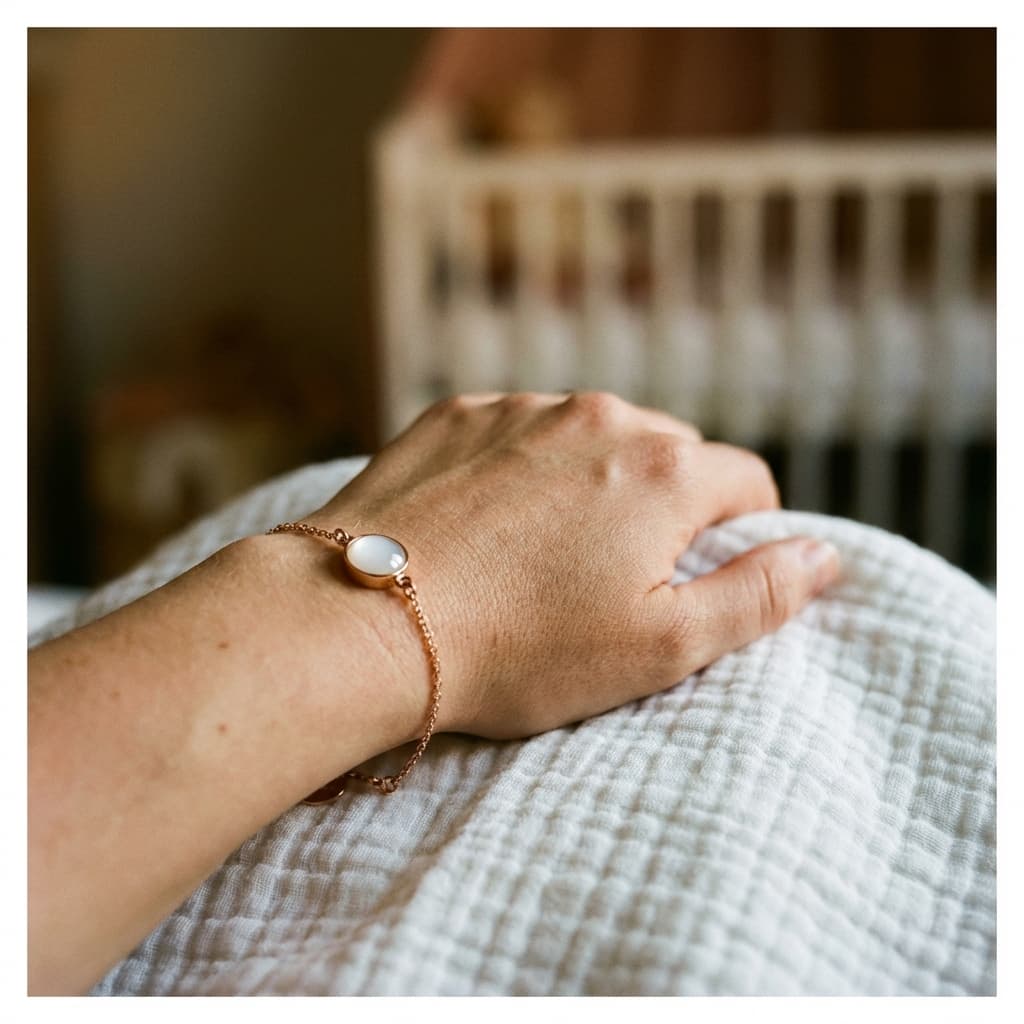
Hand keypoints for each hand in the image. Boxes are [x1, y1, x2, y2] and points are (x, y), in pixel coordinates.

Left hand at [303, 392, 838, 739]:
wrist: (365, 621)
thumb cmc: (518, 650)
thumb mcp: (662, 646)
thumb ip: (759, 594)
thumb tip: (824, 555)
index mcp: (663, 470)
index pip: (745, 480)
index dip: (737, 530)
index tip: (698, 573)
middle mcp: (600, 416)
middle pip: (668, 451)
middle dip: (662, 504)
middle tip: (612, 578)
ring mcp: (520, 407)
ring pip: (591, 436)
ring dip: (589, 481)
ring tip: (541, 555)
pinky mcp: (456, 414)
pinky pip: (517, 429)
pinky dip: (521, 467)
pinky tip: (486, 524)